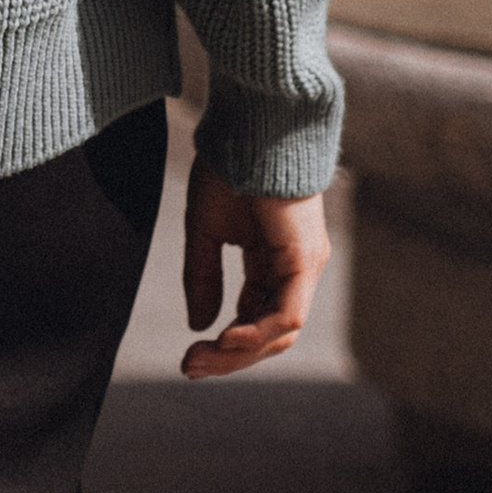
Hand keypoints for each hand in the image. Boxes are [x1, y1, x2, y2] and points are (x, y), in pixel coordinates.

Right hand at [180, 159, 328, 378]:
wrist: (253, 125)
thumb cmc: (230, 165)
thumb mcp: (205, 229)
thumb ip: (203, 276)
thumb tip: (199, 325)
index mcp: (272, 263)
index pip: (253, 319)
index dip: (223, 345)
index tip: (187, 358)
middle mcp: (294, 271)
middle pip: (267, 334)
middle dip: (228, 358)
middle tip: (189, 367)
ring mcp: (303, 267)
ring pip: (278, 332)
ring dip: (239, 353)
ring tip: (200, 358)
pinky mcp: (304, 260)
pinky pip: (285, 313)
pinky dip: (256, 333)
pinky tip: (226, 339)